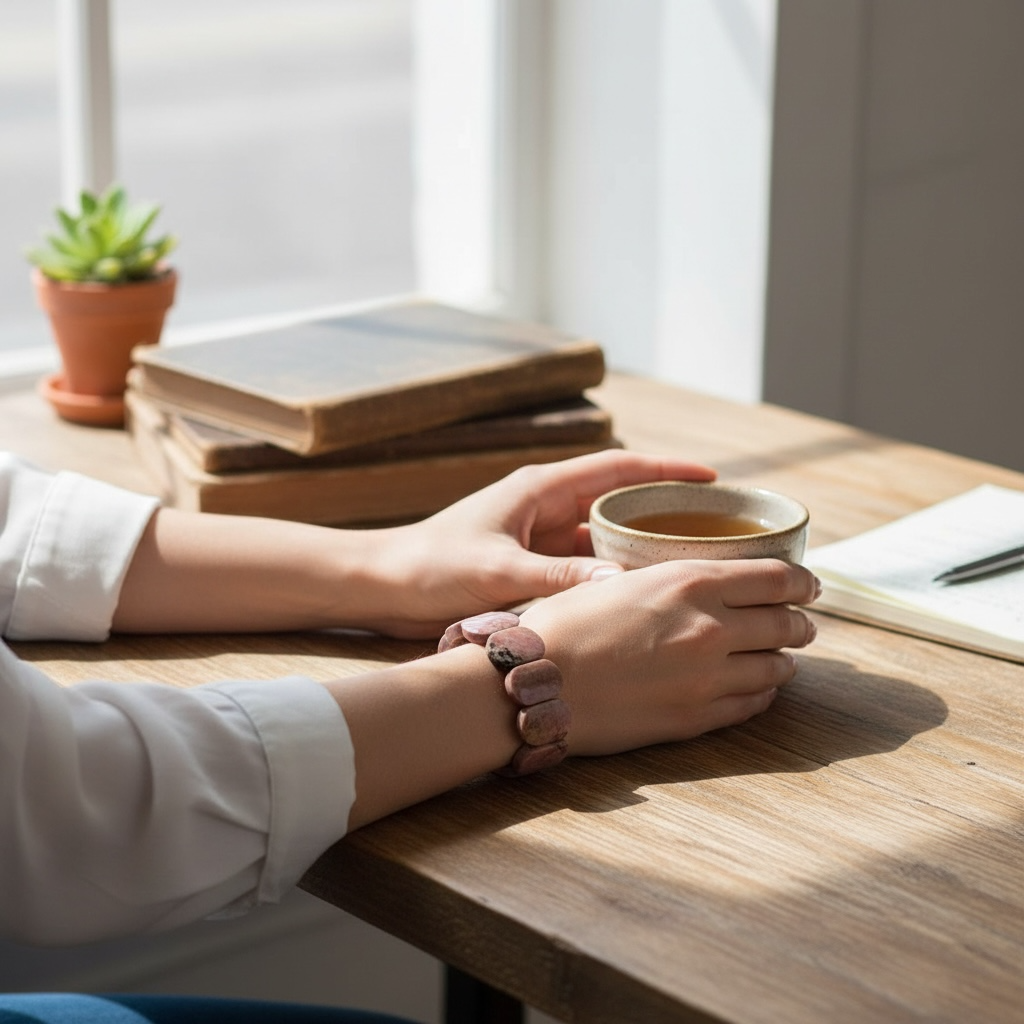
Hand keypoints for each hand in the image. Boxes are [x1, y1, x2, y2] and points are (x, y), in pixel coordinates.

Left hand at [358, 449, 716, 636]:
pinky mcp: (531, 564)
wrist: (384, 585)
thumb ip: (558, 577)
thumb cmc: (430, 566)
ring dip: (642, 546)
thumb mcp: (498, 571)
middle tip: (715, 529)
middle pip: (620, 500)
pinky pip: (586, 564)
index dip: (668, 470)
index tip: (712, 479)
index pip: (619, 469)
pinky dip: (613, 573)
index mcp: (541, 489)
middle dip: (666, 509)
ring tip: (691, 564)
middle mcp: (546, 507)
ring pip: (606, 536)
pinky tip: (641, 593)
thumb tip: (623, 583)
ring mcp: (540, 536)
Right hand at [519, 557, 820, 753]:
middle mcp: (710, 628)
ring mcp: (707, 679)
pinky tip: (756, 688)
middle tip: (800, 622)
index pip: (777, 578)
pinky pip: (752, 705)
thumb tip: (701, 584)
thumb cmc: (564, 624)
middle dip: (799, 622)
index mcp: (691, 582)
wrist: (535, 683)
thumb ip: (672, 582)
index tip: (810, 584)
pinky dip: (762, 694)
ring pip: (777, 668)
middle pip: (786, 624)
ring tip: (780, 658)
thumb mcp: (621, 579)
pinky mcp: (695, 719)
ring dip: (784, 660)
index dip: (803, 581)